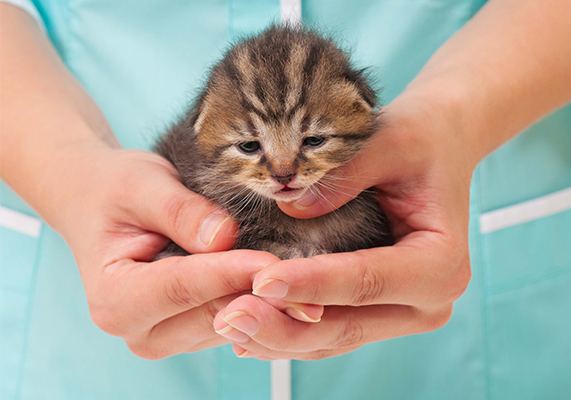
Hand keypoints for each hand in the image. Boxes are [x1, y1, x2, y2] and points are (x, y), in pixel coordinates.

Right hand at [45, 146, 321, 358]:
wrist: (101, 205)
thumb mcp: (142, 184)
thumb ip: (180, 210)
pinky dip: (262, 306)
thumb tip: (224, 237)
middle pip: (212, 313)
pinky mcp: (190, 332)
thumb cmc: (117, 191)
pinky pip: (234, 324)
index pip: (184, 286)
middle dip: (262, 295)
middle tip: (314, 283)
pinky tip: (293, 291)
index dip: (233, 273)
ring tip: (313, 287)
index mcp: (115, 297)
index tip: (276, 263)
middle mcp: (138, 329)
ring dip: (270, 305)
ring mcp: (166, 336)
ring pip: (229, 325)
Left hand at [212, 93, 473, 359]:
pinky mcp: (380, 313)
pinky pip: (331, 333)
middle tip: (230, 315)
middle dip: (284, 323)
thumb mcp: (389, 143)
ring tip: (228, 324)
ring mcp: (404, 313)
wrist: (439, 150)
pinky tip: (249, 334)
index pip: (367, 280)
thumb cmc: (419, 143)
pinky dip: (290, 334)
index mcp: (441, 262)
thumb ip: (342, 175)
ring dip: (279, 337)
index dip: (312, 282)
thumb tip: (288, 203)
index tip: (261, 281)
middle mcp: (428, 301)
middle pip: (347, 323)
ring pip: (333, 338)